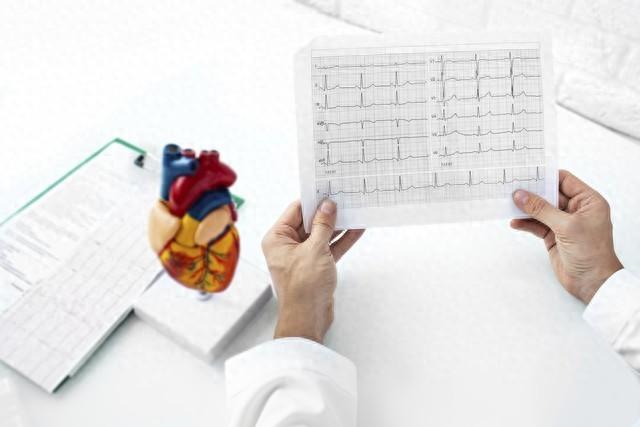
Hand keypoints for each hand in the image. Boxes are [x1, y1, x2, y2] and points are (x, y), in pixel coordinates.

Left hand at [261, 199, 363, 342]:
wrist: (308, 319)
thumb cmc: (303, 288)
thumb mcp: (315, 250)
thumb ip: (323, 226)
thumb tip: (327, 206)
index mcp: (277, 238)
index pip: (295, 210)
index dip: (312, 200)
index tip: (327, 189)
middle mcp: (286, 246)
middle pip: (309, 221)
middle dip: (327, 212)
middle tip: (344, 198)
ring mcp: (302, 256)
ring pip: (321, 234)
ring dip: (337, 226)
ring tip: (354, 210)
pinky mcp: (315, 266)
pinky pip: (329, 247)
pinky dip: (341, 240)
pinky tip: (356, 230)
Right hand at [511, 170, 622, 303]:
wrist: (592, 283)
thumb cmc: (592, 254)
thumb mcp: (566, 227)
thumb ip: (542, 209)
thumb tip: (522, 195)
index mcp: (588, 201)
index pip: (564, 181)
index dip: (546, 176)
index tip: (527, 173)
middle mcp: (576, 210)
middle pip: (550, 194)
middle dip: (532, 192)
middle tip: (513, 188)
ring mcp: (564, 223)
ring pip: (541, 210)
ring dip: (526, 208)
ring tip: (509, 204)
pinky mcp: (554, 236)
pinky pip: (536, 225)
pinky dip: (526, 223)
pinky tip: (515, 222)